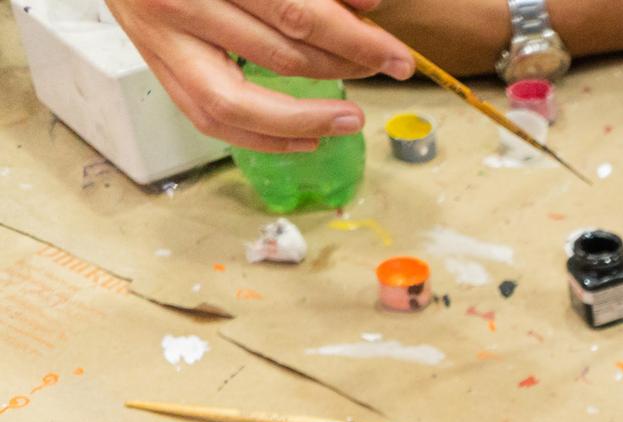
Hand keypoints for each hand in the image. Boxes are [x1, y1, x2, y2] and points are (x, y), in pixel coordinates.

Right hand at [104, 0, 414, 150]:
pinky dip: (263, 136)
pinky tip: (308, 137)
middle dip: (344, 67)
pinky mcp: (157, 68)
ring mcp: (161, 42)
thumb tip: (368, 5)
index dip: (354, 39)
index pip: (296, 12)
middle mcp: (178, 6)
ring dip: (308, 117)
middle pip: (279, 54)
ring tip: (351, 118)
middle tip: (386, 70)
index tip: (395, 55)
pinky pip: (210, 119)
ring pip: (241, 102)